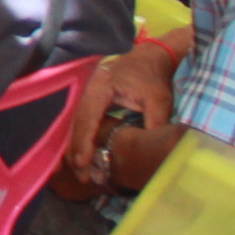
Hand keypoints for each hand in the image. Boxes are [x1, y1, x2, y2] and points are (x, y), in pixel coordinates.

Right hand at [62, 43, 178, 194]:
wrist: (151, 58)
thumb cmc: (154, 77)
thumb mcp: (159, 100)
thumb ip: (155, 123)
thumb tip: (155, 153)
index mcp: (101, 85)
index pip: (87, 117)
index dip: (83, 141)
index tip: (82, 162)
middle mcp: (87, 90)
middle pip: (76, 123)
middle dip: (76, 150)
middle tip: (82, 176)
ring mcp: (86, 94)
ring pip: (75, 125)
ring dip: (76, 148)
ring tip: (80, 173)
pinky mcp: (90, 101)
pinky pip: (81, 122)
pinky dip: (80, 140)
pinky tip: (81, 158)